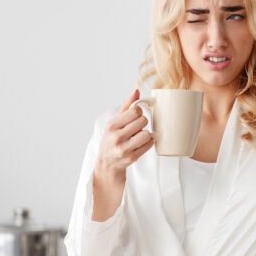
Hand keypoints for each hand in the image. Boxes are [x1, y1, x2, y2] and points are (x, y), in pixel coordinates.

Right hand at [91, 90, 153, 220]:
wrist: (107, 163)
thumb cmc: (112, 139)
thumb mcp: (115, 122)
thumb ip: (126, 106)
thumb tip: (136, 91)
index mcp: (112, 125)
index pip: (135, 111)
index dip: (139, 112)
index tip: (136, 116)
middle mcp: (116, 137)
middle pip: (143, 121)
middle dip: (142, 123)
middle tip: (137, 127)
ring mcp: (124, 148)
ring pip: (146, 134)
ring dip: (146, 134)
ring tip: (139, 136)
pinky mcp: (131, 157)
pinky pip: (149, 144)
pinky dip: (148, 142)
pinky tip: (142, 143)